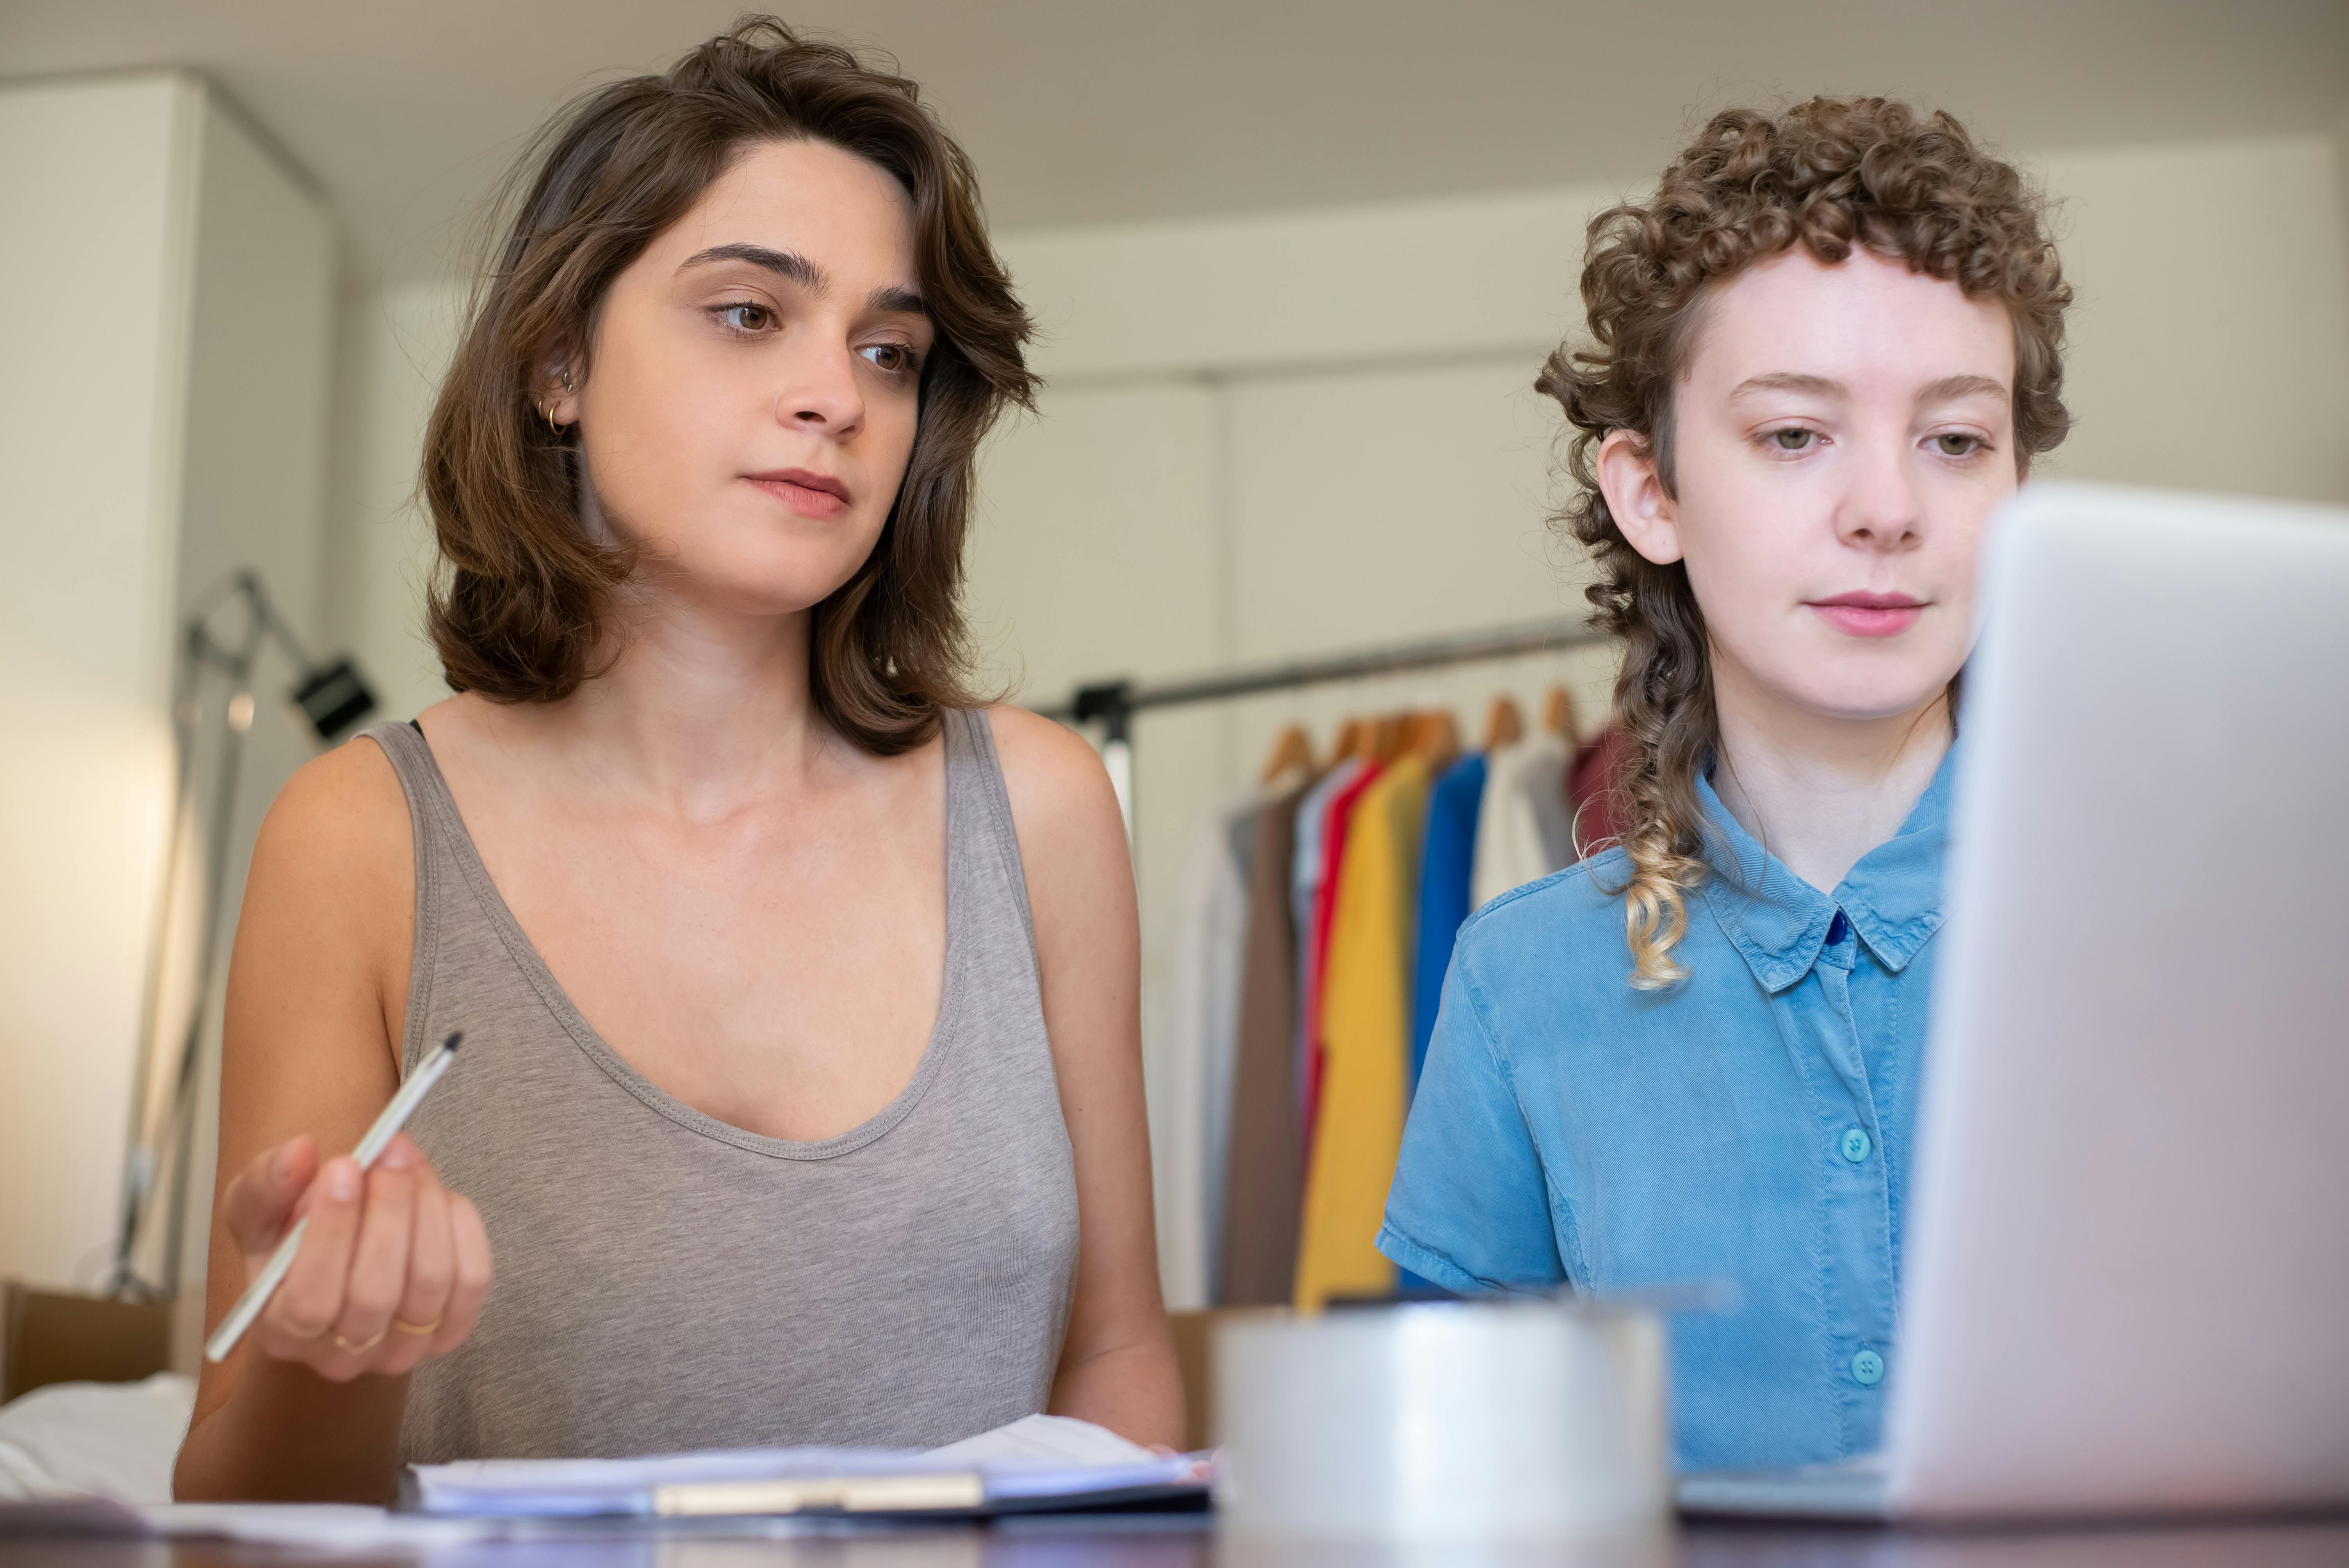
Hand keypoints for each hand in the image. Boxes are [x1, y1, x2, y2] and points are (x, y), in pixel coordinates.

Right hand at [219, 1132, 491, 1381]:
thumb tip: (299, 1153)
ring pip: (430, 1280)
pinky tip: (437, 1194)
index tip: (343, 1166)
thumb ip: (268, 1182)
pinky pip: (472, 1277)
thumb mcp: (260, 1205)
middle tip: (389, 1150)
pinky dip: (460, 1225)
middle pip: (376, 1292)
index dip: (331, 1232)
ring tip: (410, 1162)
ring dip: (426, 1207)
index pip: (310, 1302)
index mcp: (280, 1332)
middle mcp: (341, 1356)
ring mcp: (401, 1350)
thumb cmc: (291, 1234)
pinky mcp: (451, 1331)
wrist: (341, 1252)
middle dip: (389, 1209)